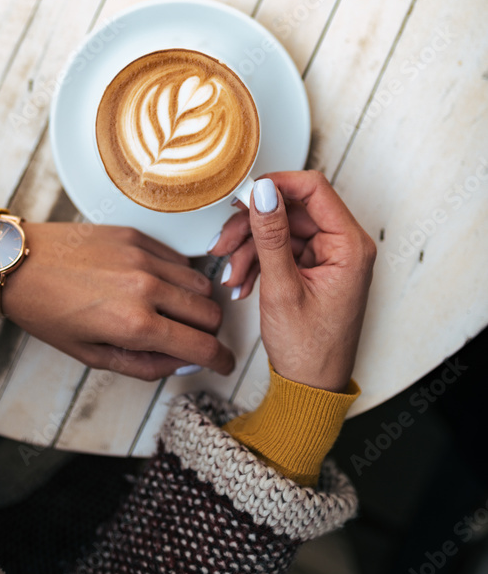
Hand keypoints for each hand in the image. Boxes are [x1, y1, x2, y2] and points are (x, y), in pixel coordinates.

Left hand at [1, 222, 234, 380]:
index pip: (202, 346)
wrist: (19, 263)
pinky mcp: (137, 235)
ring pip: (201, 283)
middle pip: (211, 313)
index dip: (221, 360)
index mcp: (135, 325)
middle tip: (194, 340)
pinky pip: (179, 258)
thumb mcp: (91, 356)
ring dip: (197, 303)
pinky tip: (158, 286)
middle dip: (210, 333)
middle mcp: (147, 287)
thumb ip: (144, 365)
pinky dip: (179, 277)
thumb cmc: (47, 313)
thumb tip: (184, 362)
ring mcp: (144, 256)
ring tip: (175, 313)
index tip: (223, 363)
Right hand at [210, 172, 375, 390]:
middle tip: (223, 242)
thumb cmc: (309, 350)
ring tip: (231, 274)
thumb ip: (271, 236)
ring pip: (279, 229)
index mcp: (350, 246)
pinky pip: (280, 248)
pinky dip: (256, 262)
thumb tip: (263, 191)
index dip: (275, 185)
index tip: (243, 194)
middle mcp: (343, 245)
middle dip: (252, 226)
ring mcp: (328, 256)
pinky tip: (241, 282)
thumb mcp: (282, 289)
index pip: (313, 188)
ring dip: (249, 248)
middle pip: (290, 209)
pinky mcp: (313, 266)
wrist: (310, 389)